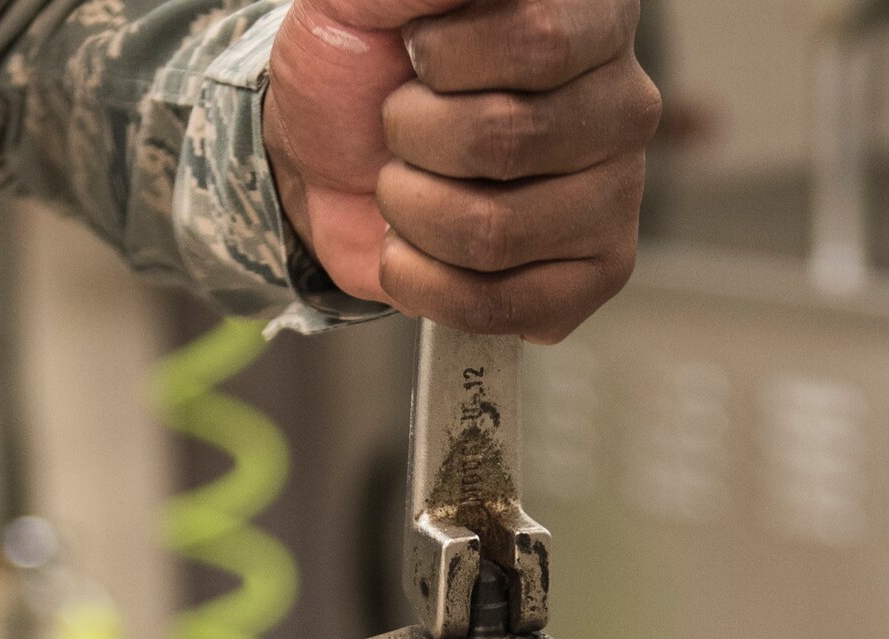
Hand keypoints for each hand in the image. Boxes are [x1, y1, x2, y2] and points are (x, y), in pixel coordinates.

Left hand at [264, 0, 661, 341]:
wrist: (320, 156)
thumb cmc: (358, 65)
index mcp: (589, 15)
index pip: (540, 42)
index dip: (445, 61)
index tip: (414, 51)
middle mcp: (622, 100)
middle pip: (506, 141)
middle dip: (410, 137)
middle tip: (403, 123)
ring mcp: (616, 192)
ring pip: (492, 231)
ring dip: (408, 210)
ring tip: (407, 183)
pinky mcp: (592, 274)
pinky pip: (498, 305)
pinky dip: (421, 282)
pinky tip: (415, 248)